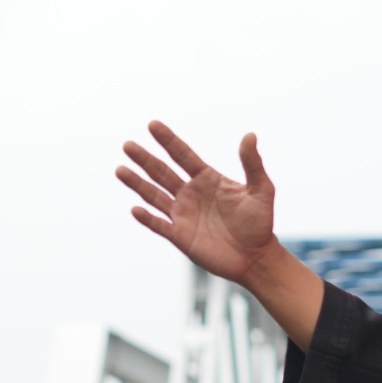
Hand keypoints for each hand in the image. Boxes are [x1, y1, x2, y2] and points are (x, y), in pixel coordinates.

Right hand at [117, 122, 282, 285]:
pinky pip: (159, 225)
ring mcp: (182, 215)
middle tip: (127, 145)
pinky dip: (147, 218)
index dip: (168, 141)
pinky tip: (135, 209)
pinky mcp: (180, 236)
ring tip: (120, 169)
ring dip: (137, 184)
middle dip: (145, 159)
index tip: (152, 125)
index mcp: (207, 179)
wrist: (256, 257)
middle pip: (162, 172)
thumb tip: (249, 135)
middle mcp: (190, 193)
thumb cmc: (260, 222)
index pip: (183, 155)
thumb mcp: (261, 190)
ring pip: (154, 196)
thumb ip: (252, 164)